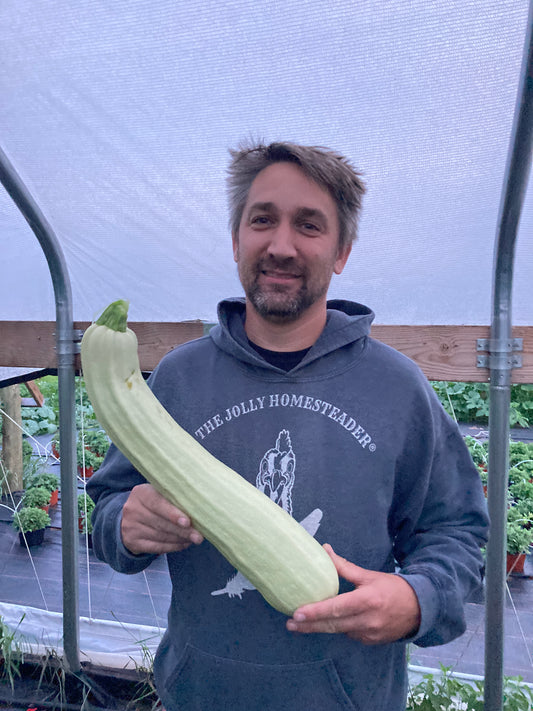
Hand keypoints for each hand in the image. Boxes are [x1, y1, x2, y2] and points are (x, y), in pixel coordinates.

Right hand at [120, 483, 202, 554]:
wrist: (130, 517)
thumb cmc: (154, 502)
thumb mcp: (159, 493)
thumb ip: (173, 497)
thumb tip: (198, 508)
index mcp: (141, 493)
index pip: (157, 504)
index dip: (173, 514)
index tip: (188, 522)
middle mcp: (132, 509)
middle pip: (161, 522)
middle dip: (182, 531)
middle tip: (198, 536)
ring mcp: (130, 527)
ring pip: (160, 536)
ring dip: (179, 539)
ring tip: (193, 539)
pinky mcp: (132, 542)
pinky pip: (156, 547)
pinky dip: (172, 547)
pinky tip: (183, 544)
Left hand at [286, 544, 420, 643]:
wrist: (420, 609)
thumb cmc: (392, 588)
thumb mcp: (368, 575)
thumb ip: (344, 567)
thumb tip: (324, 549)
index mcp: (367, 600)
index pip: (336, 608)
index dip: (315, 612)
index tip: (297, 613)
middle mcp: (367, 620)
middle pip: (333, 625)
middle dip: (309, 625)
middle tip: (290, 623)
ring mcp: (370, 634)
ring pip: (339, 631)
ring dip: (320, 628)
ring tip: (300, 624)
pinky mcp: (371, 642)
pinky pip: (349, 635)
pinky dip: (338, 628)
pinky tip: (328, 623)